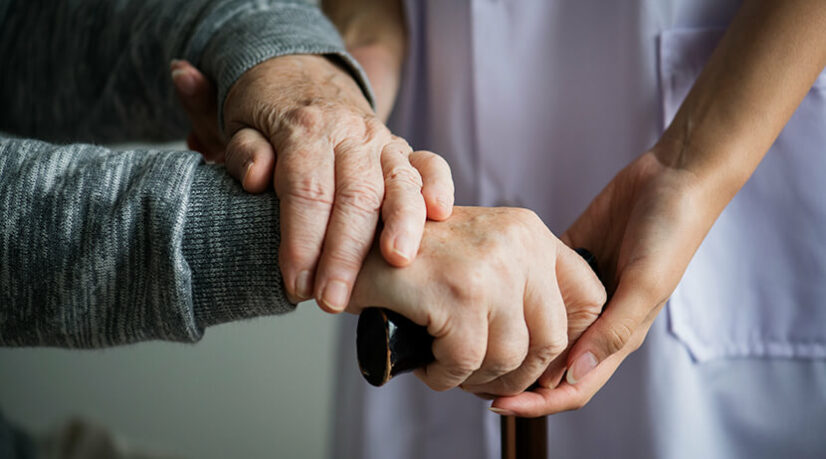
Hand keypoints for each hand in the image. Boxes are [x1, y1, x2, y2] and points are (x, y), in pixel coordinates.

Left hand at [170, 57, 454, 310]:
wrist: (301, 75)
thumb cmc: (268, 113)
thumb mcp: (240, 124)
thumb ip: (245, 151)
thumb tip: (258, 177)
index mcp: (305, 128)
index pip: (307, 191)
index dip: (302, 241)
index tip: (296, 284)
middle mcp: (350, 133)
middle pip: (355, 195)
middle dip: (345, 253)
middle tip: (332, 300)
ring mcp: (382, 140)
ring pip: (398, 182)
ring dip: (401, 224)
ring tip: (397, 262)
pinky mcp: (404, 149)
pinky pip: (430, 163)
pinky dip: (438, 186)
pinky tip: (440, 214)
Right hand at [348, 206, 605, 394]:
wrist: (350, 244)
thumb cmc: (415, 260)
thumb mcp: (481, 256)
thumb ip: (523, 288)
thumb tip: (560, 357)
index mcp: (530, 231)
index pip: (588, 297)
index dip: (570, 343)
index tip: (538, 362)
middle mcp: (518, 243)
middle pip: (552, 340)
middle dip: (518, 374)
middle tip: (483, 378)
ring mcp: (489, 267)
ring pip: (509, 357)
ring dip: (476, 377)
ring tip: (448, 367)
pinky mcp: (456, 293)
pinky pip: (465, 363)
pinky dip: (445, 377)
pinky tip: (428, 364)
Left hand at [491, 151, 717, 416]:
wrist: (673, 177)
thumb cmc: (670, 233)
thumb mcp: (646, 284)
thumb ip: (613, 330)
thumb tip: (573, 374)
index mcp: (618, 335)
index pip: (573, 386)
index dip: (537, 403)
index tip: (496, 405)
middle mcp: (596, 320)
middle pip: (549, 364)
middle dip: (514, 378)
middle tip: (470, 376)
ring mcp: (579, 292)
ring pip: (538, 329)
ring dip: (511, 339)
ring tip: (472, 339)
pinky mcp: (567, 261)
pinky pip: (534, 286)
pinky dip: (513, 295)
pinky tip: (487, 295)